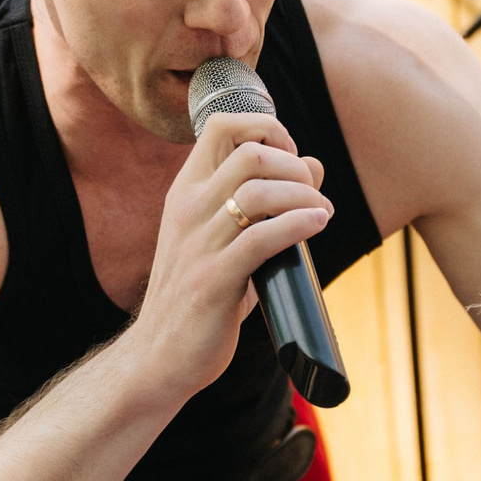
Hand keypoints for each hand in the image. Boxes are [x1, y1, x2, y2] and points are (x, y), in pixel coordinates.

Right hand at [124, 111, 329, 398]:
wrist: (158, 355)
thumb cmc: (200, 294)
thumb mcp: (225, 239)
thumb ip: (264, 202)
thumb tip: (314, 164)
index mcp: (186, 192)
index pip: (221, 126)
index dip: (267, 127)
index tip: (291, 154)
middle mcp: (188, 210)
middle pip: (250, 154)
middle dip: (294, 165)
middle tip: (312, 192)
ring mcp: (198, 245)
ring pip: (258, 193)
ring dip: (302, 196)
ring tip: (321, 212)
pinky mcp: (213, 281)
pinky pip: (261, 239)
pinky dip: (298, 226)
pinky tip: (317, 225)